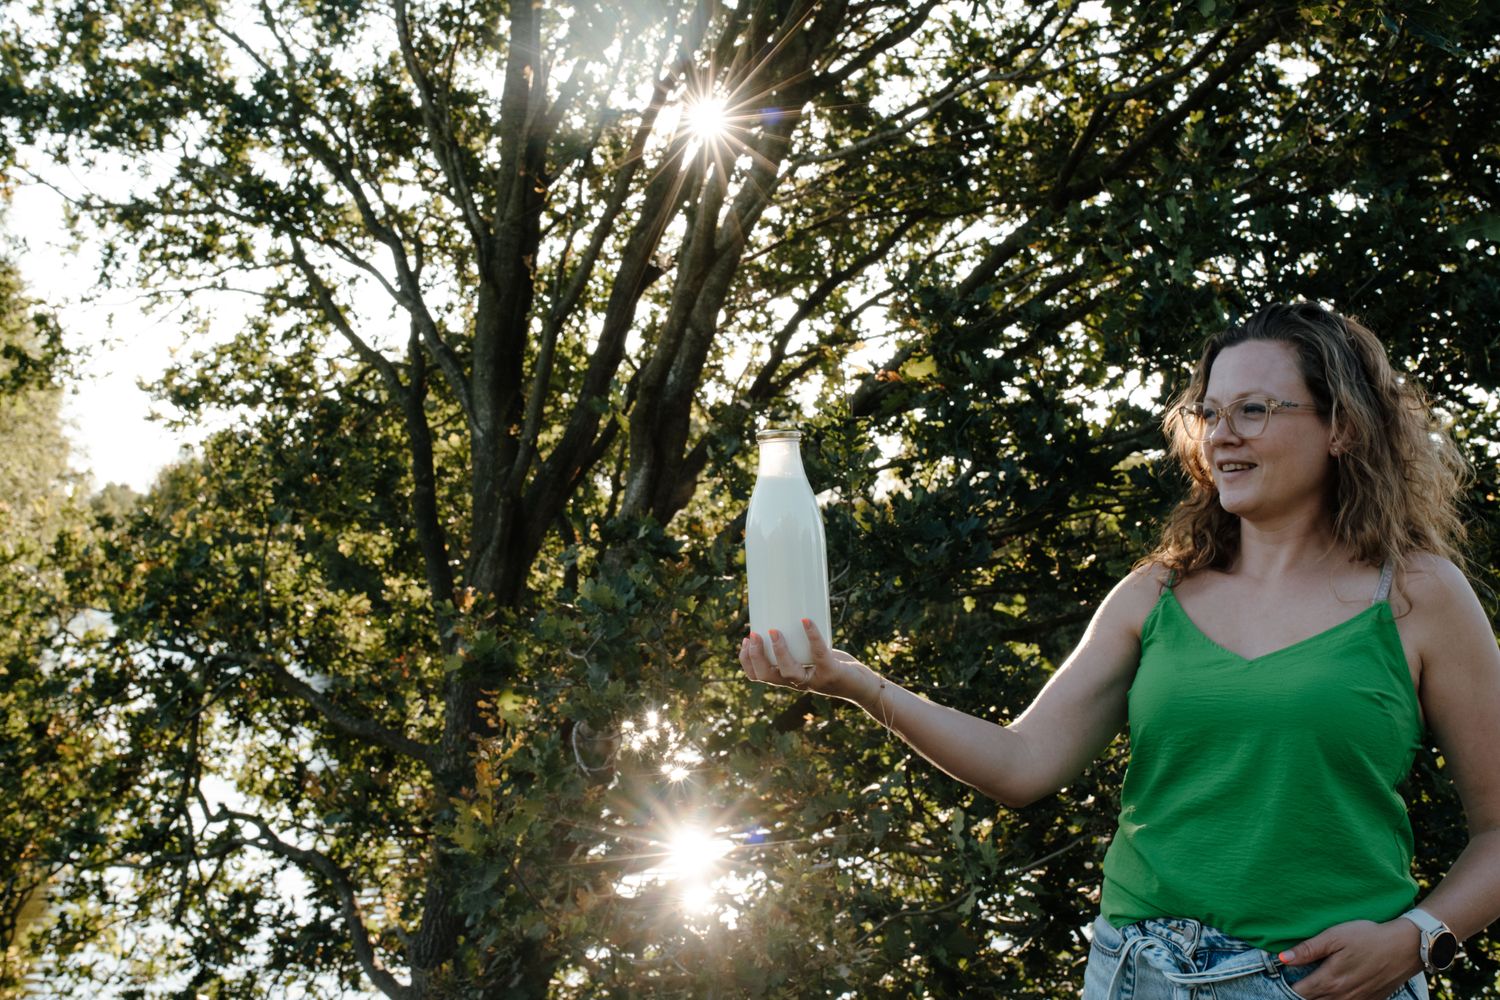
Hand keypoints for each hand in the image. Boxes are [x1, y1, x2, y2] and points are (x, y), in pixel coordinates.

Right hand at [739, 618, 870, 703]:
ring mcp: (814, 680)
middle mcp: (798, 682)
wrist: (862, 685)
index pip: (758, 676)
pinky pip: (819, 654)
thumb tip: (789, 608)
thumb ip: (801, 642)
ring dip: (778, 651)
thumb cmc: (835, 665)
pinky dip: (812, 636)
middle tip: (753, 635)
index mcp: (788, 678)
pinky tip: (806, 621)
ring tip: (774, 631)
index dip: (747, 662)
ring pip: (788, 671)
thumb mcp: (812, 655)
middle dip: (756, 656)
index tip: (743, 641)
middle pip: (767, 676)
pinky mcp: (831, 673)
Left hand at [1276, 918, 1423, 998]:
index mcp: (1330, 980)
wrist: (1406, 947)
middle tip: (1296, 981)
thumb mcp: (1335, 936)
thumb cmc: (1368, 937)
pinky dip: (1336, 999)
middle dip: (1300, 993)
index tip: (1278, 978)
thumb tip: (1281, 959)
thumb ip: (1308, 949)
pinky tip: (1334, 989)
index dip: (1286, 987)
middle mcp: (1342, 996)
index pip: (1298, 992)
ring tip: (1313, 985)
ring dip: (1318, 997)